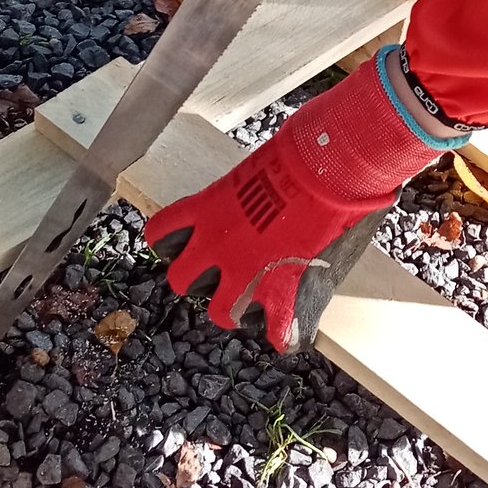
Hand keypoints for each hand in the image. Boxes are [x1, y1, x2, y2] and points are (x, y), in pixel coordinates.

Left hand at [144, 48, 464, 351]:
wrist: (326, 166)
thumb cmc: (299, 153)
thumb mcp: (255, 170)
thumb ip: (244, 194)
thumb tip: (262, 189)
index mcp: (207, 209)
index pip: (161, 234)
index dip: (171, 243)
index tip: (188, 243)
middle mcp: (217, 244)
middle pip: (181, 280)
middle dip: (198, 280)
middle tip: (222, 273)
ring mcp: (246, 273)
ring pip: (219, 313)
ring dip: (233, 310)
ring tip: (251, 303)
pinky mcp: (280, 291)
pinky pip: (276, 332)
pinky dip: (283, 334)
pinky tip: (289, 329)